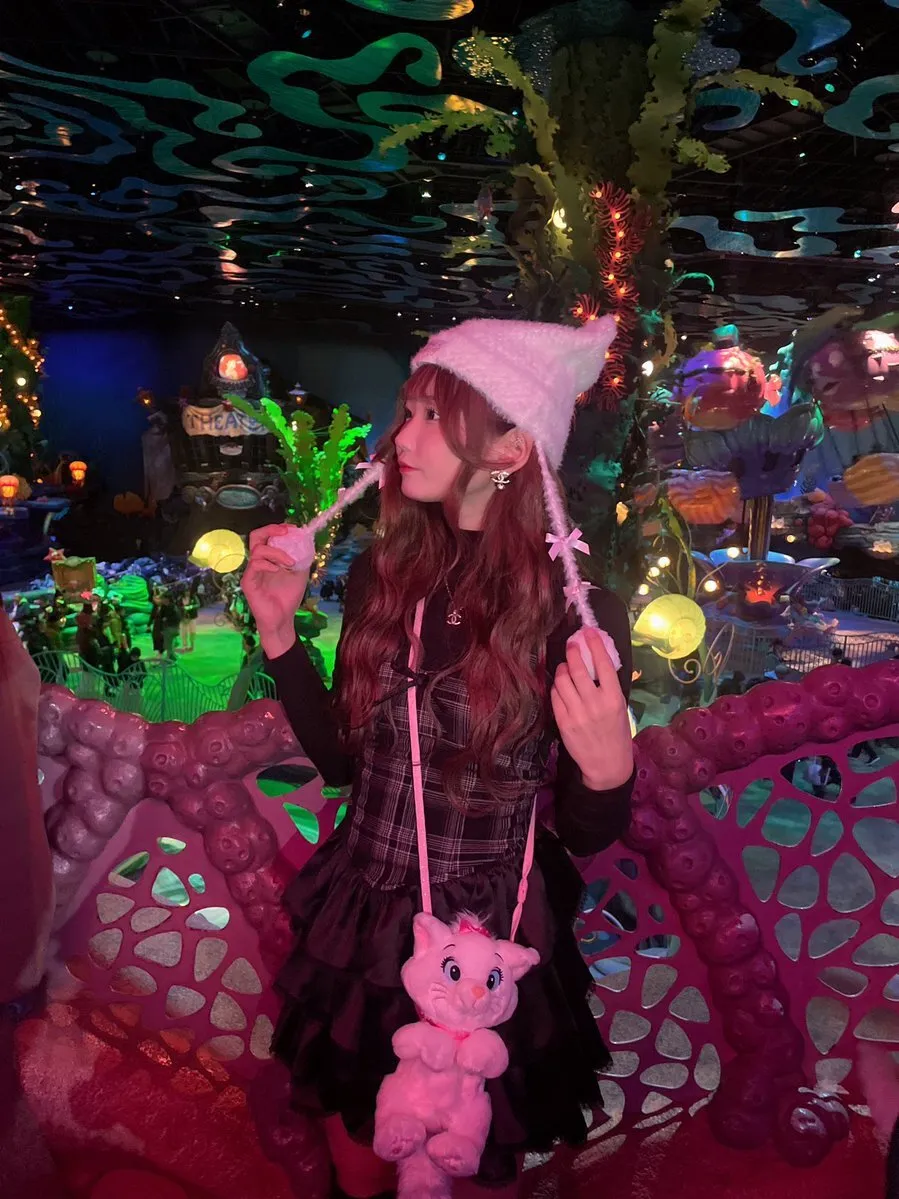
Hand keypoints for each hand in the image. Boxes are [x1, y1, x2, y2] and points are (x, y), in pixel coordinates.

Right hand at [242, 525, 308, 658]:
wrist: (282, 619)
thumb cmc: (288, 597)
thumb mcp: (300, 573)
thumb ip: (301, 558)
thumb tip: (308, 541)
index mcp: (268, 558)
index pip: (266, 536)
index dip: (277, 528)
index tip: (292, 529)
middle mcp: (257, 562)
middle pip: (256, 536)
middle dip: (271, 530)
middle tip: (286, 533)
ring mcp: (251, 572)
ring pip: (257, 550)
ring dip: (276, 552)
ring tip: (290, 562)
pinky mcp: (248, 582)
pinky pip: (254, 567)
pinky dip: (268, 565)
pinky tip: (278, 570)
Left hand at [551, 627, 632, 790]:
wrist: (607, 764)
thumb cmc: (616, 734)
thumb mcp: (620, 708)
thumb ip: (608, 686)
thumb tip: (596, 660)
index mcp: (613, 698)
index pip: (603, 664)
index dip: (595, 644)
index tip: (589, 632)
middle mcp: (595, 703)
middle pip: (578, 668)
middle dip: (573, 651)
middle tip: (572, 644)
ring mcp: (577, 712)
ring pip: (562, 680)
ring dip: (563, 668)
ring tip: (565, 666)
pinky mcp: (563, 722)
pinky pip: (555, 696)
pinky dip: (556, 686)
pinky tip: (560, 685)